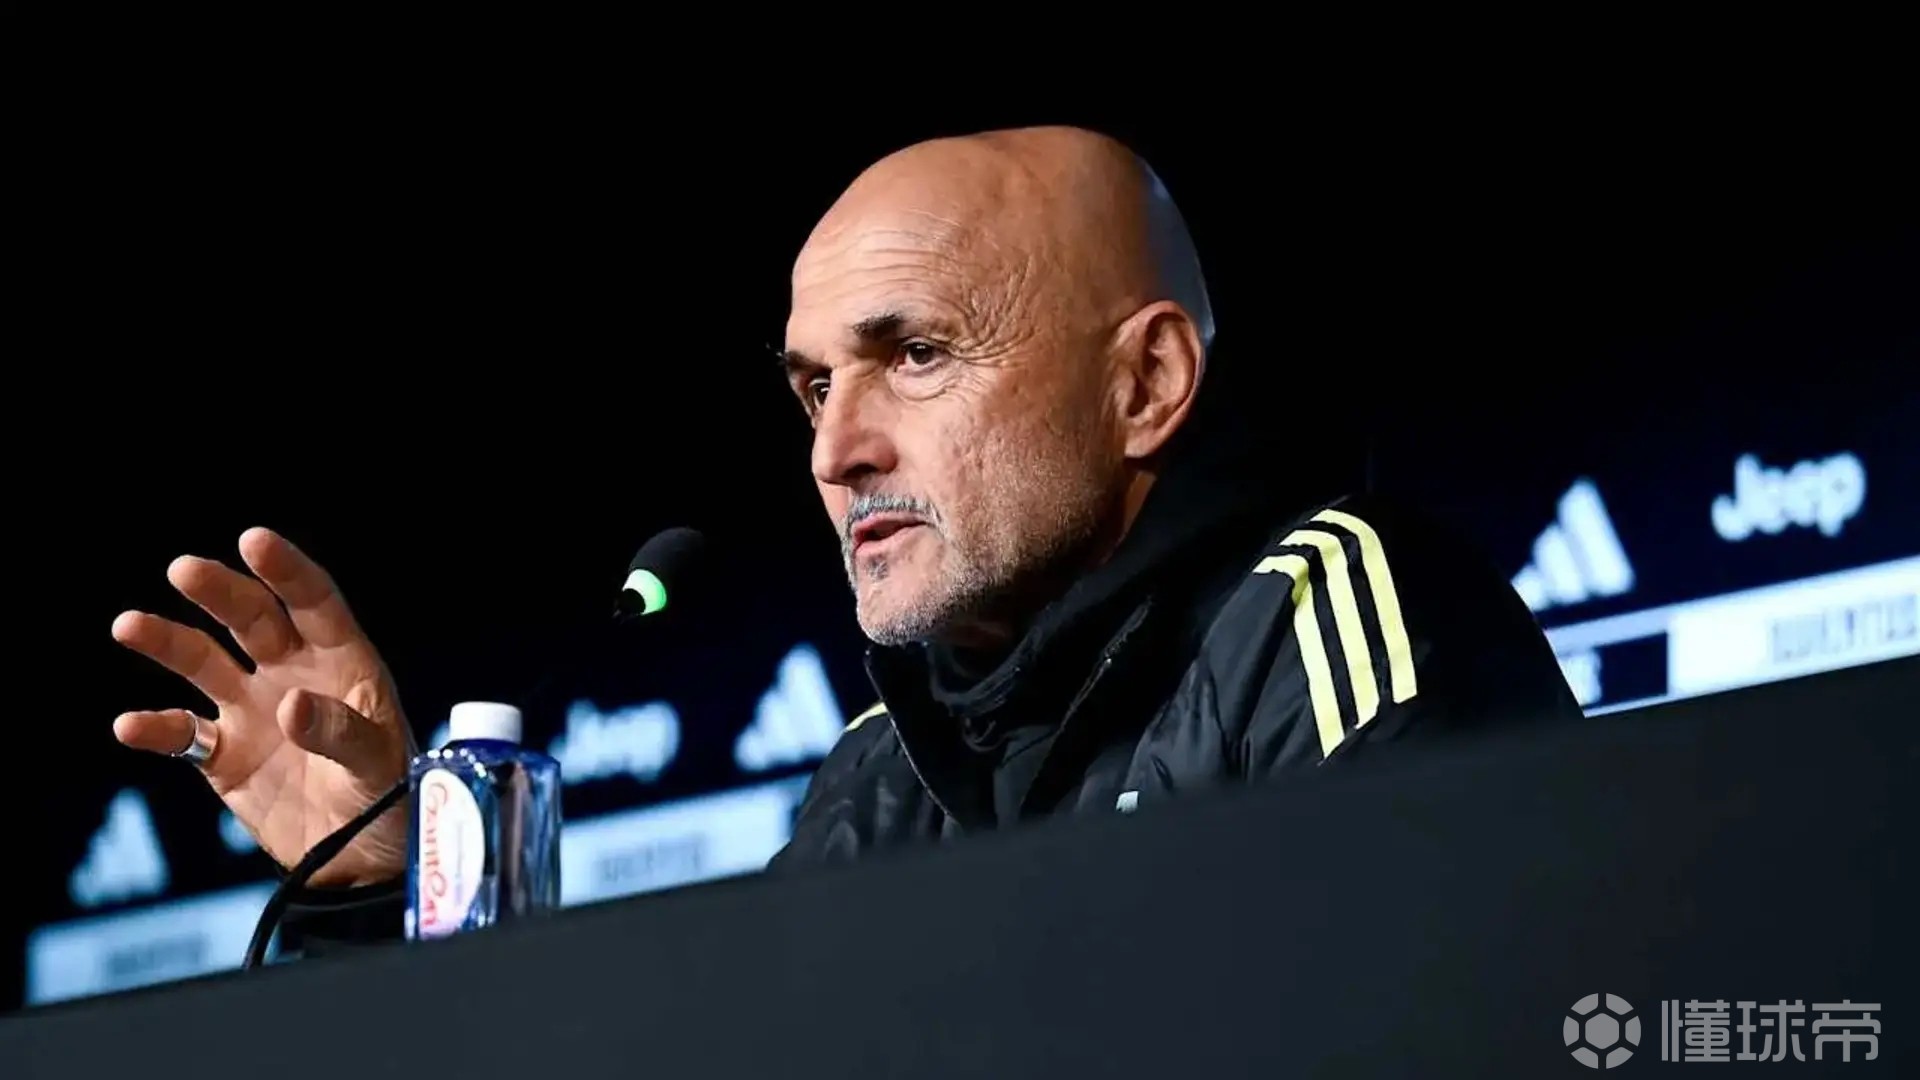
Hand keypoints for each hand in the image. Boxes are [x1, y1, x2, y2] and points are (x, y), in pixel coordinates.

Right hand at [112, 527, 411, 887]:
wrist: (361, 864)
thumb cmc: (390, 802)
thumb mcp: (379, 765)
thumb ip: (342, 733)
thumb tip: (291, 704)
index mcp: (344, 663)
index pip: (314, 603)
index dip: (286, 570)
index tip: (254, 541)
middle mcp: (294, 674)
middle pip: (251, 619)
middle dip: (220, 591)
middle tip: (184, 569)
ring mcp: (254, 712)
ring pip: (203, 663)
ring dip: (167, 642)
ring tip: (129, 625)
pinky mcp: (224, 756)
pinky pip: (182, 734)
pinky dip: (155, 729)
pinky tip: (129, 725)